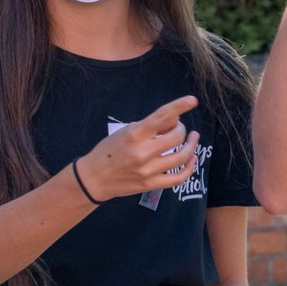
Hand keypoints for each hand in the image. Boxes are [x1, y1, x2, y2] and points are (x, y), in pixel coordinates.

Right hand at [76, 95, 200, 200]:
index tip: (192, 100)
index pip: (162, 116)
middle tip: (178, 128)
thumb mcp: (127, 130)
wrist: (93, 178)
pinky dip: (189, 168)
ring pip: (181, 157)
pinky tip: (192, 159)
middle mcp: (142, 151)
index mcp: (135, 134)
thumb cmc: (110, 150)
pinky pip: (178, 178)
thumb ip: (152, 125)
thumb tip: (176, 119)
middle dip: (181, 129)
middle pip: (176, 136)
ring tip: (193, 138)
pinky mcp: (150, 185)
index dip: (179, 106)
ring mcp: (147, 170)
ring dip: (191, 146)